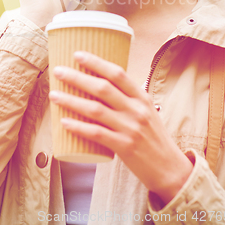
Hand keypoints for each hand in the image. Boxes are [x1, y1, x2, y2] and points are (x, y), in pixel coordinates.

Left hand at [49, 51, 192, 204]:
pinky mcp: (124, 147)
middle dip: (77, 77)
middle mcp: (136, 109)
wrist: (170, 168)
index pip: (117, 74)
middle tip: (58, 71)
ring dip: (71, 101)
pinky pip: (96, 133)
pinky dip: (78, 127)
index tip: (77, 55)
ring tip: (54, 95)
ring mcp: (130, 128)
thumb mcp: (146, 111)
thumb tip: (101, 84)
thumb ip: (128, 98)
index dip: (96, 62)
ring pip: (95, 110)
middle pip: (102, 88)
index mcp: (141, 97)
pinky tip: (64, 122)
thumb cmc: (153, 137)